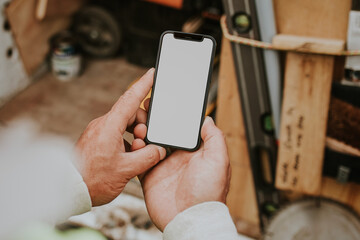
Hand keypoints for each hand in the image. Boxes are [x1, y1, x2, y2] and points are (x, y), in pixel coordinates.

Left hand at [75, 68, 165, 206]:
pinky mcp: (97, 140)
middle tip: (146, 142)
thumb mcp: (126, 169)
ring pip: (124, 123)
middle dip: (144, 123)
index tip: (153, 73)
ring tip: (137, 152)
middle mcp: (103, 125)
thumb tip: (158, 149)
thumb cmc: (93, 180)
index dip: (144, 84)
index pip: (130, 99)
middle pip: (131, 112)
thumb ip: (147, 157)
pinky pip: (117, 133)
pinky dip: (127, 139)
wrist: (68, 190)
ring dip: (136, 133)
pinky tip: (129, 155)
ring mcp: (99, 132)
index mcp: (110, 126)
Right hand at [132, 113, 230, 230]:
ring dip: (143, 134)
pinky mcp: (150, 176)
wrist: (189, 219)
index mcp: (194, 152)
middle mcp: (178, 157)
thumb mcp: (219, 161)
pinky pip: (140, 160)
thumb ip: (214, 138)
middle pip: (164, 134)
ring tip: (139, 126)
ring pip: (149, 144)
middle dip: (155, 123)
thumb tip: (207, 119)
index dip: (174, 117)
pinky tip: (134, 143)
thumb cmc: (208, 194)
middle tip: (146, 112)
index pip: (182, 129)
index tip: (166, 105)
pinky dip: (135, 151)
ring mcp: (163, 166)